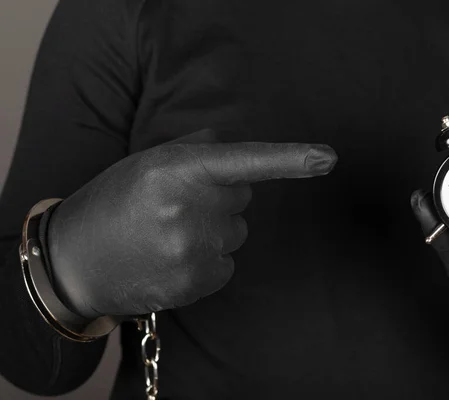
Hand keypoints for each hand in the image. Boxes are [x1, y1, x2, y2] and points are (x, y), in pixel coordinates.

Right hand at [47, 129, 337, 318]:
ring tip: (168, 234)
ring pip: (236, 232)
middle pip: (242, 197)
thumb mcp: (147, 162)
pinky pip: (227, 263)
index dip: (290, 159)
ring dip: (213, 230)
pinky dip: (208, 260)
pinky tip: (173, 258)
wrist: (76, 262)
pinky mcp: (196, 282)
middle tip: (176, 206)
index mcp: (175, 170)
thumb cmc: (115, 202)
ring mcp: (192, 250)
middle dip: (219, 197)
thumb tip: (234, 145)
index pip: (243, 161)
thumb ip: (197, 147)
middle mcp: (188, 210)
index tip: (329, 158)